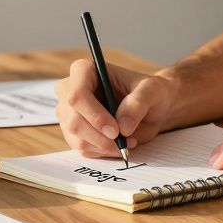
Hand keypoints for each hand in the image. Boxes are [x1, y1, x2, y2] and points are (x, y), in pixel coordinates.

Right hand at [55, 59, 177, 158]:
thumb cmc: (150, 92)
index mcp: (85, 71)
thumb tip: (123, 126)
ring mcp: (70, 113)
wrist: (151, 108)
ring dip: (104, 146)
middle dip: (99, 137)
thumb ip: (138, 102)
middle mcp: (71, 90)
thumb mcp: (152, 90)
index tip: (115, 131)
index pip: (77, 95)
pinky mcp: (75, 132)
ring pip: (76, 139)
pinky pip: (83, 149)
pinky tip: (120, 144)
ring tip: (128, 141)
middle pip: (73, 121)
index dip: (94, 115)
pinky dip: (103, 152)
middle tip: (123, 142)